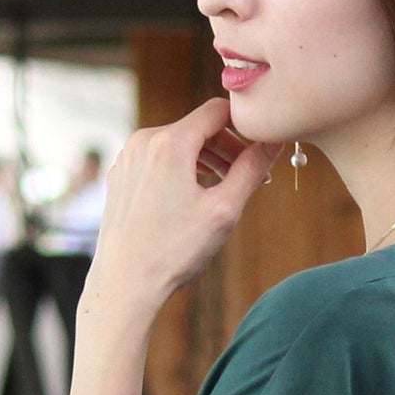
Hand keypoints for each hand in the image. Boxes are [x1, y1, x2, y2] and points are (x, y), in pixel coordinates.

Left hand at [90, 98, 280, 308]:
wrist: (125, 284)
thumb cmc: (174, 250)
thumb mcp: (224, 210)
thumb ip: (251, 169)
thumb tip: (274, 142)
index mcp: (169, 143)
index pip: (217, 110)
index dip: (245, 125)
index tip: (261, 149)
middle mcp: (143, 141)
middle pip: (197, 127)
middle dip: (227, 147)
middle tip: (252, 175)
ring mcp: (127, 158)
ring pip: (177, 143)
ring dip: (206, 159)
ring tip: (226, 188)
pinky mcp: (120, 176)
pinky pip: (158, 160)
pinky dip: (181, 170)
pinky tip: (193, 198)